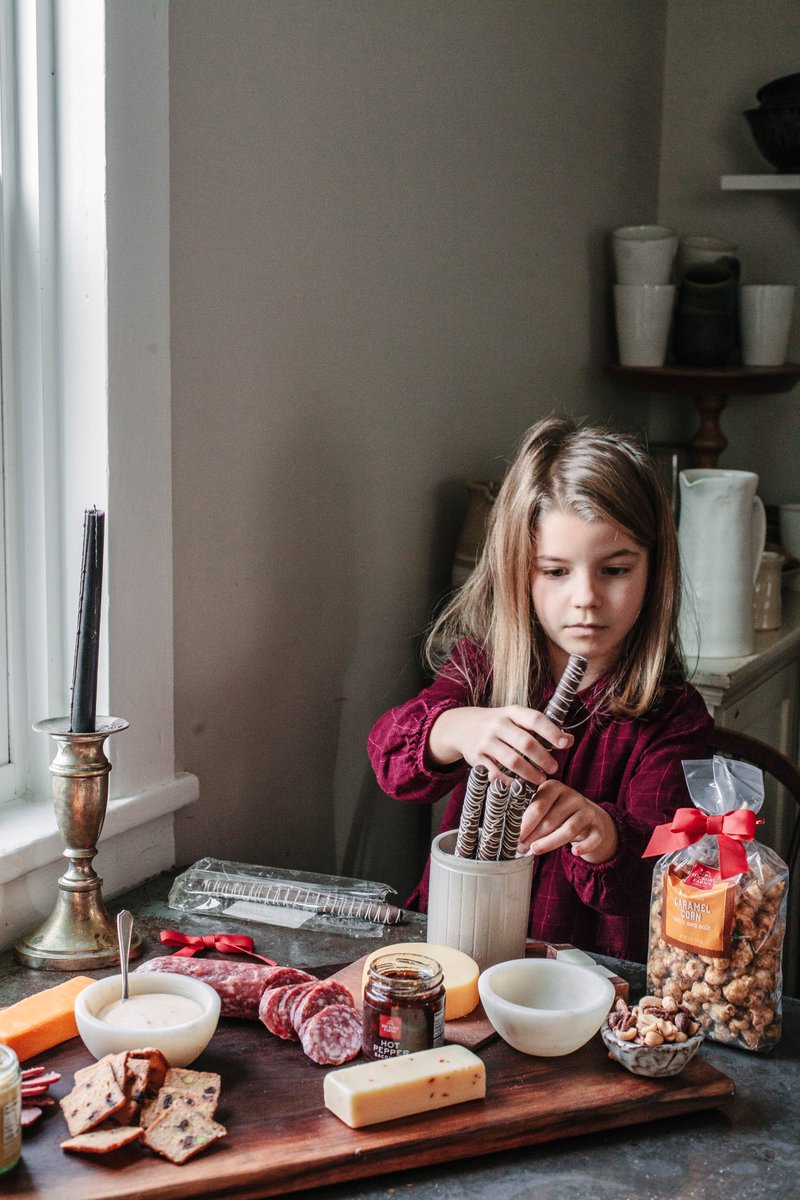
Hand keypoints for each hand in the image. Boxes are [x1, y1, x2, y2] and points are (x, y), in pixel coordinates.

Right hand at [426, 705, 572, 786]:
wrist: (462, 726)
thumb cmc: (499, 724)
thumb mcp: (517, 718)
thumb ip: (541, 728)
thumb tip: (569, 740)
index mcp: (511, 712)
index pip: (535, 719)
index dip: (552, 732)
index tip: (566, 744)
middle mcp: (497, 724)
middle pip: (525, 743)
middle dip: (543, 758)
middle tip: (554, 768)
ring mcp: (485, 741)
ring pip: (512, 760)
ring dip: (530, 773)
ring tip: (540, 780)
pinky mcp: (475, 757)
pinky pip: (496, 773)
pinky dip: (509, 782)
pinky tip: (520, 786)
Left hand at [517, 780, 618, 863]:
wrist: (587, 818)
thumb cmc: (557, 813)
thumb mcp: (544, 806)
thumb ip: (528, 811)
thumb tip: (506, 824)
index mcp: (554, 788)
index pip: (538, 806)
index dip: (524, 823)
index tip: (512, 836)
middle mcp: (572, 796)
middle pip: (551, 818)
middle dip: (533, 834)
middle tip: (519, 847)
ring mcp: (587, 811)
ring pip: (569, 829)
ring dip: (550, 842)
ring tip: (535, 850)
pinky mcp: (599, 827)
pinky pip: (593, 838)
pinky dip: (584, 846)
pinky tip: (574, 852)